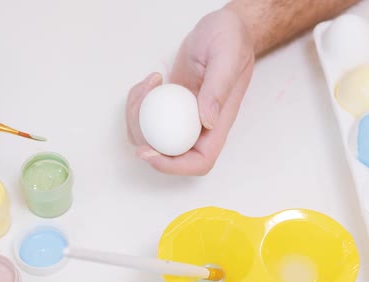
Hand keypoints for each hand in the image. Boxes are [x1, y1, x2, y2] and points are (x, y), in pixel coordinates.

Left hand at [126, 6, 254, 175]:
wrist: (223, 28)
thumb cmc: (231, 39)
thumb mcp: (228, 56)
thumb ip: (219, 87)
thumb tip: (206, 121)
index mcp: (219, 124)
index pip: (199, 162)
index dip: (173, 166)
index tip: (149, 152)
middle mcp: (200, 127)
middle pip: (168, 154)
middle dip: (144, 139)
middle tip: (138, 105)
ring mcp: (183, 117)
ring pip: (152, 137)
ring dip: (137, 116)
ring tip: (147, 84)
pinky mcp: (170, 105)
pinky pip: (148, 116)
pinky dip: (139, 102)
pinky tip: (150, 81)